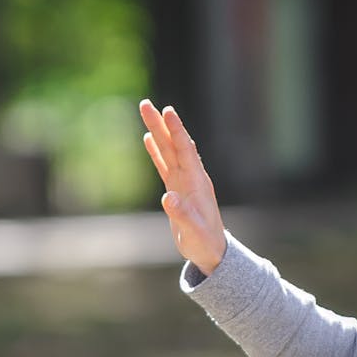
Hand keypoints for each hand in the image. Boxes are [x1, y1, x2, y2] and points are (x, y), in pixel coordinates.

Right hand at [139, 99, 226, 275]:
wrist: (212, 252)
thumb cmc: (206, 244)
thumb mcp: (195, 233)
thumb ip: (183, 216)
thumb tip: (168, 198)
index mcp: (198, 183)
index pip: (186, 150)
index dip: (176, 131)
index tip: (167, 111)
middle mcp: (191, 177)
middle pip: (174, 145)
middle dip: (161, 124)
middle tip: (145, 104)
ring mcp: (183, 182)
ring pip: (168, 151)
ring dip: (156, 132)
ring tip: (145, 112)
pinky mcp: (176, 189)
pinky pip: (164, 165)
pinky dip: (156, 151)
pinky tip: (148, 138)